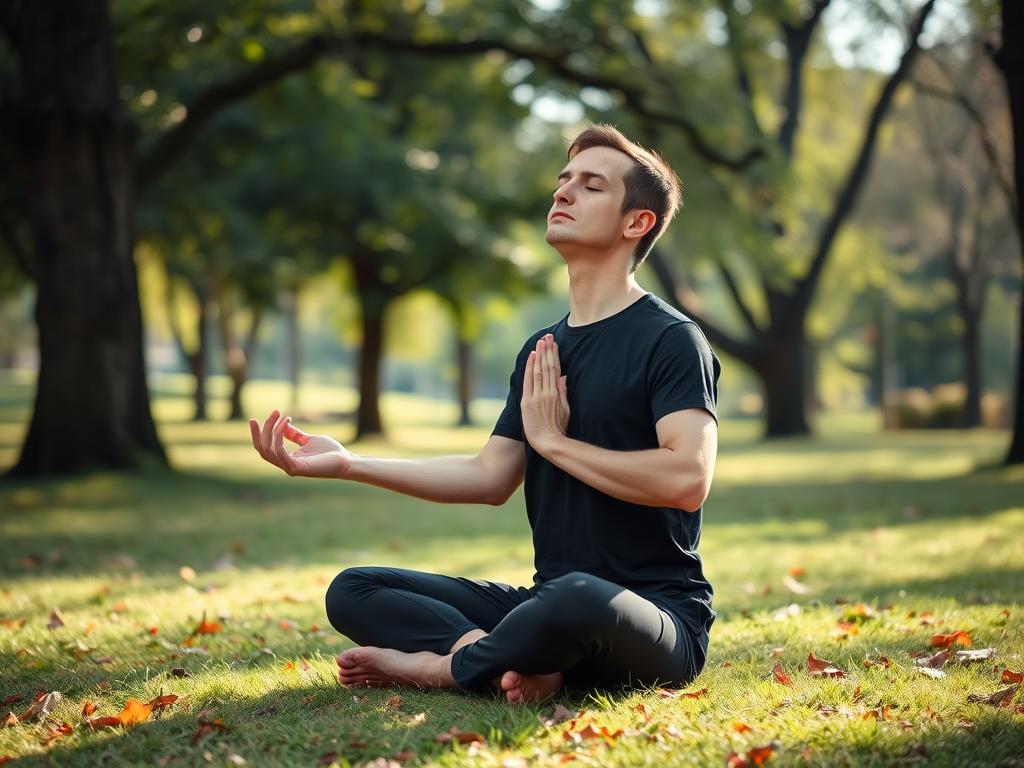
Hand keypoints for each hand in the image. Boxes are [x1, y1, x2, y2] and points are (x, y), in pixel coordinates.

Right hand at [249, 410, 354, 478]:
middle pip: (262, 449)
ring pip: (268, 450)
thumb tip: (282, 425)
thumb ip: (295, 435)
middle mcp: (285, 465)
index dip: (260, 433)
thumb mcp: (309, 439)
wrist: (346, 461)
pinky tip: (285, 424)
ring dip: (271, 430)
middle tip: (271, 413)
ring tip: (279, 415)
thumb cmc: (330, 452)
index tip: (261, 417)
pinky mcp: (297, 468)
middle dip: (261, 430)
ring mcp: (290, 468)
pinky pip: (280, 453)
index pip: (265, 448)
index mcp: (287, 459)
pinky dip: (279, 437)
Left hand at [521, 333, 569, 453]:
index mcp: (556, 394)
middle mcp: (546, 393)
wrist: (547, 442)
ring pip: (538, 371)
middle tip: (547, 337)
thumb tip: (563, 377)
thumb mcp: (565, 410)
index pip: (555, 370)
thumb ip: (563, 392)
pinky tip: (531, 357)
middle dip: (547, 350)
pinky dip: (530, 368)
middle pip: (547, 367)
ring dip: (539, 355)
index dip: (554, 355)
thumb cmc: (558, 428)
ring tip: (540, 342)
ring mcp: (536, 397)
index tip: (554, 343)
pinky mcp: (526, 402)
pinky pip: (528, 381)